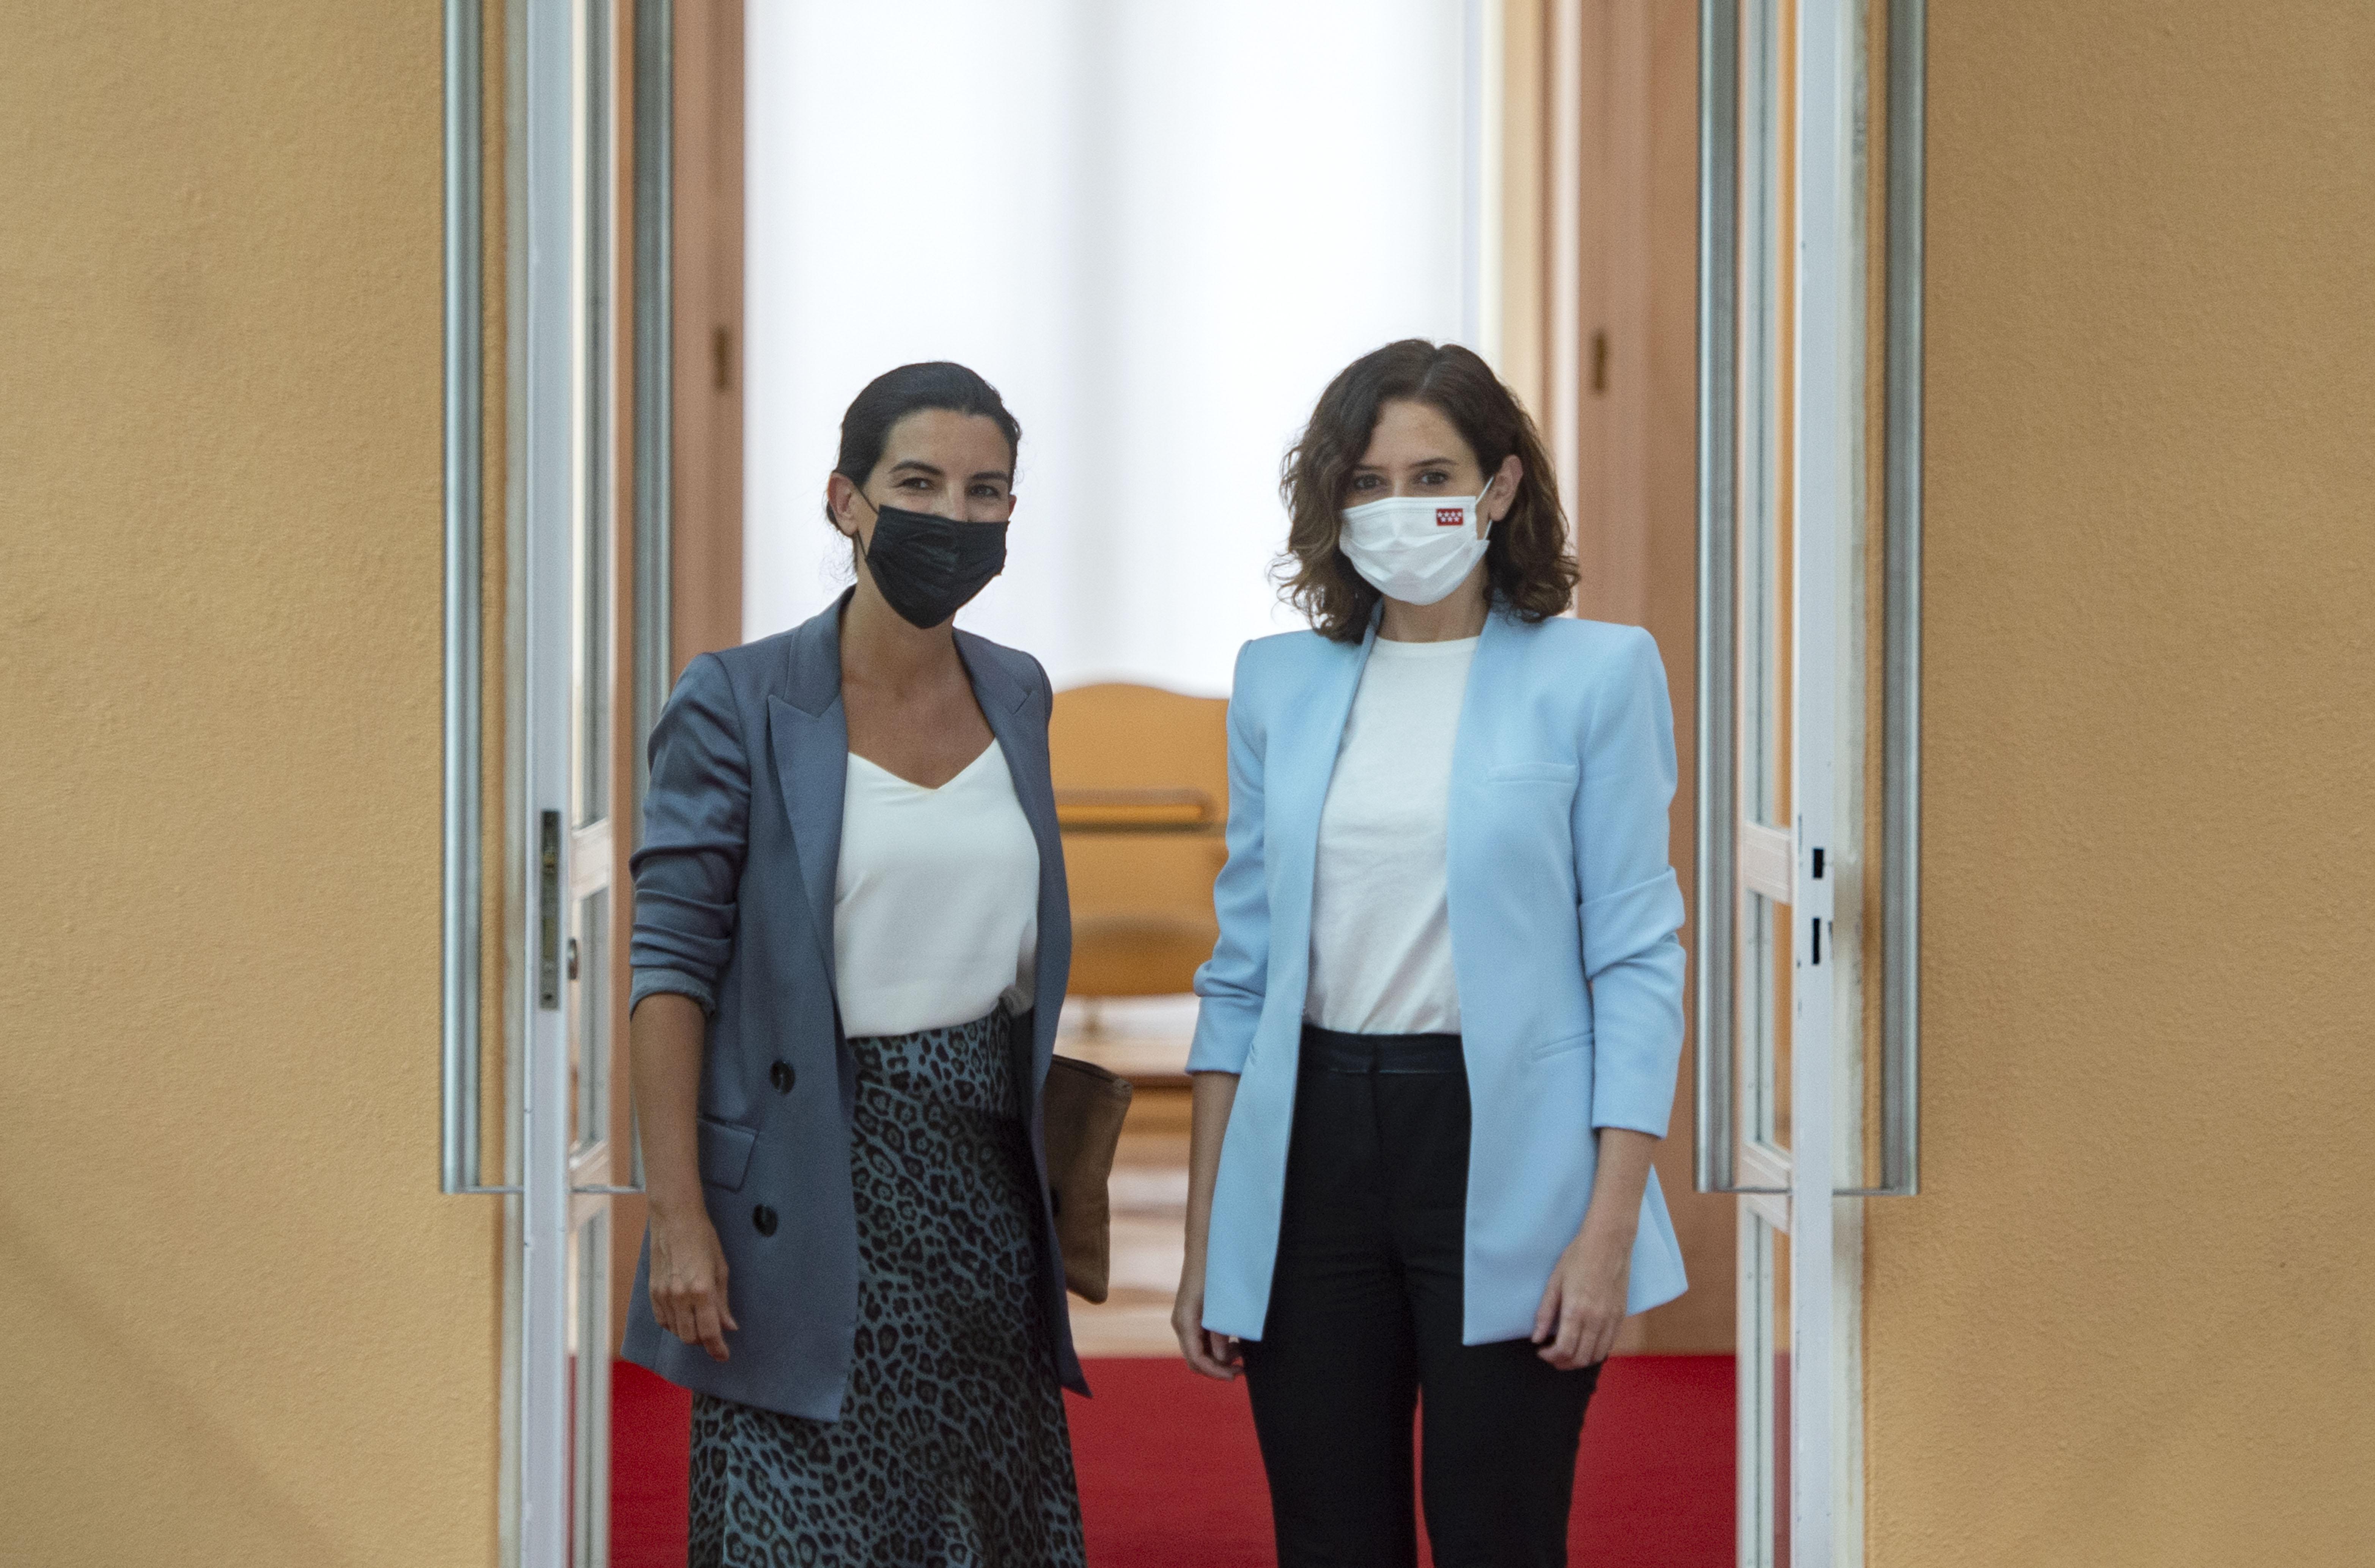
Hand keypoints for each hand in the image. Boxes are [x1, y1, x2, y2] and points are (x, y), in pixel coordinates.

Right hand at [648, 1201, 738, 1361]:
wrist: (674, 1219)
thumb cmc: (703, 1239)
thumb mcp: (721, 1269)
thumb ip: (723, 1302)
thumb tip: (729, 1326)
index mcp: (701, 1290)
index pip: (710, 1332)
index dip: (717, 1349)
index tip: (724, 1356)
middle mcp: (680, 1296)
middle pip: (690, 1338)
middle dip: (704, 1342)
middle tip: (714, 1336)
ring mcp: (663, 1294)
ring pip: (675, 1331)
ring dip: (690, 1334)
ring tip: (701, 1323)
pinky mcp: (652, 1291)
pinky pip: (662, 1320)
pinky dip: (674, 1325)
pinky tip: (684, 1317)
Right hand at [1172, 1272, 1242, 1381]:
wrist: (1205, 1248)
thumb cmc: (1213, 1272)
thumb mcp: (1219, 1304)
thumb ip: (1219, 1332)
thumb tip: (1220, 1359)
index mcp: (1185, 1322)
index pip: (1196, 1359)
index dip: (1215, 1372)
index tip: (1235, 1375)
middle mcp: (1182, 1324)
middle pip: (1196, 1360)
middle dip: (1218, 1368)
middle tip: (1241, 1369)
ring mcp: (1186, 1321)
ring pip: (1200, 1351)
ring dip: (1219, 1358)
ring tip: (1241, 1352)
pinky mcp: (1193, 1317)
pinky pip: (1203, 1340)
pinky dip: (1217, 1346)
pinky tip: (1233, 1342)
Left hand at [1531, 1221, 1633, 1370]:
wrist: (1608, 1243)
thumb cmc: (1577, 1258)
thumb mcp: (1554, 1282)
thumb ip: (1545, 1313)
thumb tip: (1536, 1338)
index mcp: (1576, 1312)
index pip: (1564, 1350)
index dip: (1550, 1357)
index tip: (1541, 1351)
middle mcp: (1596, 1321)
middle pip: (1581, 1358)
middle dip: (1563, 1363)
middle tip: (1552, 1356)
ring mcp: (1611, 1320)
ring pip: (1597, 1355)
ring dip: (1580, 1361)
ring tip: (1567, 1354)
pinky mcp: (1621, 1316)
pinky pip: (1610, 1344)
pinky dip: (1596, 1351)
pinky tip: (1585, 1344)